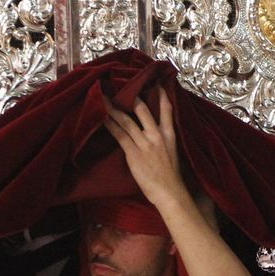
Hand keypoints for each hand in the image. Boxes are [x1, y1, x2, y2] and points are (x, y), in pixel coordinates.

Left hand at [102, 88, 190, 210]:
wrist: (170, 192)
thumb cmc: (171, 177)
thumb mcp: (173, 153)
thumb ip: (164, 140)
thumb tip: (154, 132)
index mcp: (169, 135)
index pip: (167, 109)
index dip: (161, 95)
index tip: (156, 82)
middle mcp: (157, 135)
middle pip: (142, 109)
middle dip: (131, 96)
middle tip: (120, 84)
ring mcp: (144, 143)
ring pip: (127, 121)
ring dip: (113, 109)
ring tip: (103, 98)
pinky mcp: (133, 153)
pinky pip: (119, 135)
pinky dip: (110, 125)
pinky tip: (102, 117)